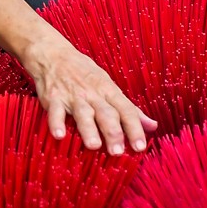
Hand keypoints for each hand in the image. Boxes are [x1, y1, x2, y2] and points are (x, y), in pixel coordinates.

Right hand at [22, 35, 156, 153]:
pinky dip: (56, 123)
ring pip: (83, 113)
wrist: (54, 55)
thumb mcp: (110, 87)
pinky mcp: (53, 98)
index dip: (134, 128)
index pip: (126, 111)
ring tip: (94, 145)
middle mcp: (93, 94)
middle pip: (106, 113)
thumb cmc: (85, 74)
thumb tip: (152, 126)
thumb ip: (130, 109)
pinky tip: (59, 135)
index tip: (140, 147)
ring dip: (89, 129)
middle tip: (118, 152)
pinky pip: (55, 111)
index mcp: (109, 91)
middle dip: (113, 132)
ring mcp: (73, 96)